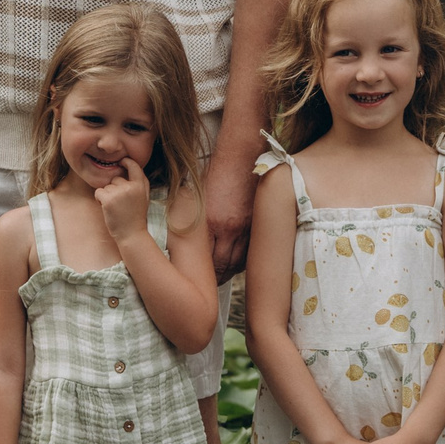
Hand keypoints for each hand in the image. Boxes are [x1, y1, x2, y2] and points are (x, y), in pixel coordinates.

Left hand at [94, 156, 152, 242]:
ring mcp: (119, 193)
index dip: (127, 162)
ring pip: (106, 186)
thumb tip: (131, 166)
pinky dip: (99, 199)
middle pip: (115, 179)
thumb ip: (139, 182)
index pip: (134, 166)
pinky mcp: (109, 200)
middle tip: (120, 203)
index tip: (121, 161)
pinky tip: (107, 208)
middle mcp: (131, 187)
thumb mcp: (144, 197)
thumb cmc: (136, 216)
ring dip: (107, 195)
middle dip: (114, 188)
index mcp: (141, 185)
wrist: (131, 234)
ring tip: (115, 208)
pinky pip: (98, 192)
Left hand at [203, 149, 253, 282]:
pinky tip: (237, 264)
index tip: (194, 281)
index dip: (200, 273)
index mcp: (210, 222)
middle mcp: (229, 229)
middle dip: (215, 279)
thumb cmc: (217, 173)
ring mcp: (247, 228)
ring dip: (230, 273)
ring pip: (239, 262)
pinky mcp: (258, 224)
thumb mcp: (198, 196)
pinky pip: (251, 252)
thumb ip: (193, 220)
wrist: (242, 156)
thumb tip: (186, 240)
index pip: (204, 259)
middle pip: (223, 266)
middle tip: (208, 287)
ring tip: (222, 278)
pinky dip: (243, 261)